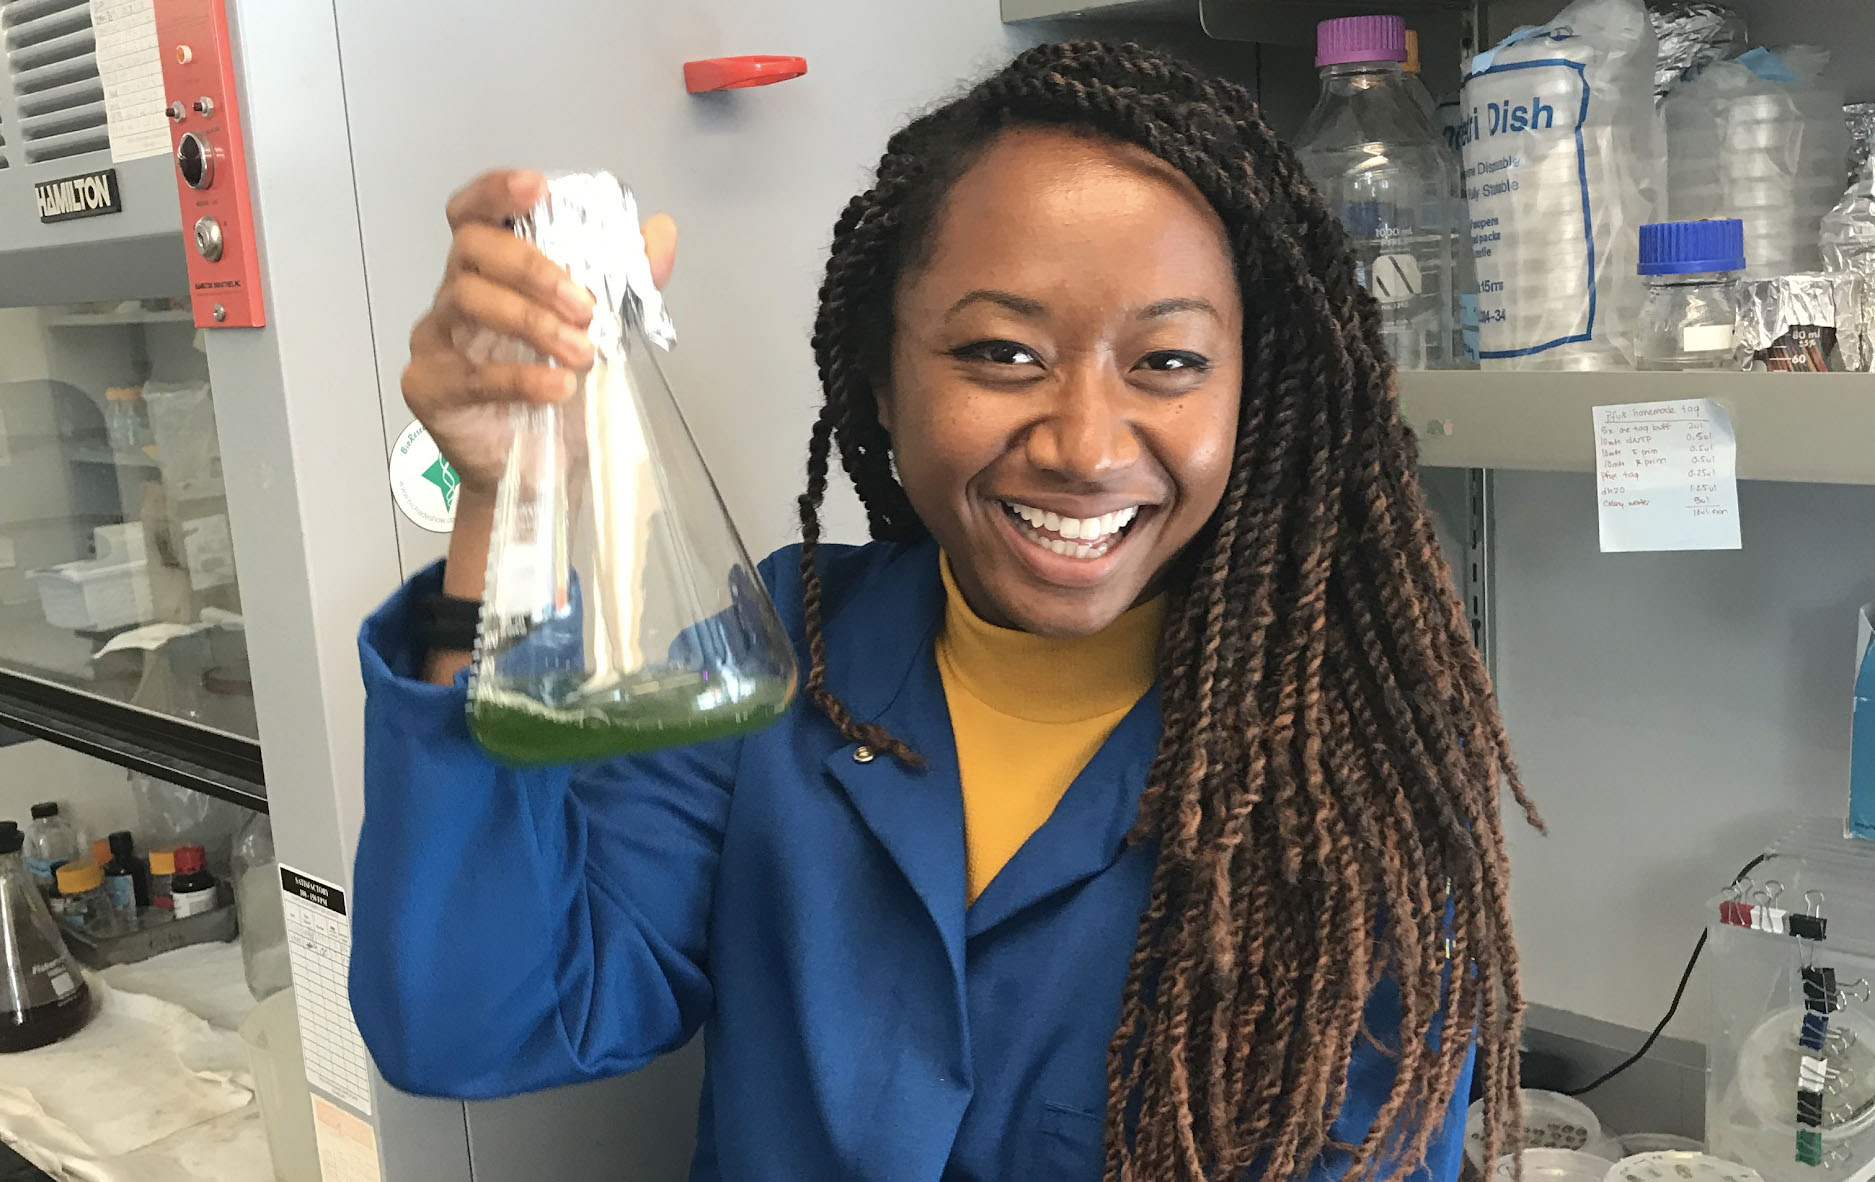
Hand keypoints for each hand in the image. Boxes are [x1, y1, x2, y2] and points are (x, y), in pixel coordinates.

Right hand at [401, 169, 676, 496]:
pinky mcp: (429, 387)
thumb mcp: (606, 335)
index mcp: (490, 272)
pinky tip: (558, 388)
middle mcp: (454, 296)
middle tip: (585, 305)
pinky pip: (471, 372)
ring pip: (468, 299)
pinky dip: (521, 377)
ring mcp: (435, 340)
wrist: (541, 474)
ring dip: (532, 321)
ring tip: (582, 353)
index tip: (535, 187)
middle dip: (533, 268)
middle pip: (471, 248)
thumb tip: (661, 232)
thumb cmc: (561, 396)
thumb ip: (630, 284)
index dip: (496, 192)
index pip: (474, 213)